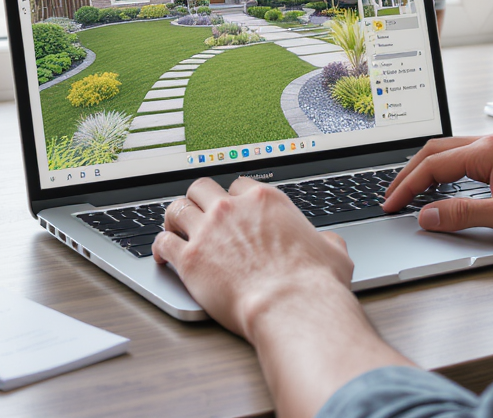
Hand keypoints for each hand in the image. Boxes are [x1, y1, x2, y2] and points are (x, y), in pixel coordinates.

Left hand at [153, 176, 353, 338]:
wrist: (291, 306)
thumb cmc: (313, 283)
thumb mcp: (333, 252)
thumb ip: (326, 241)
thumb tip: (329, 243)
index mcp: (265, 201)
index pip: (238, 186)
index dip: (232, 199)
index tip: (230, 209)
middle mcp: (232, 209)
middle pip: (202, 188)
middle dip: (198, 200)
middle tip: (197, 213)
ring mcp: (208, 231)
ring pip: (177, 209)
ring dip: (173, 218)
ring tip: (173, 227)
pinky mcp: (189, 258)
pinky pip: (163, 242)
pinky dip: (159, 247)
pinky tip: (161, 255)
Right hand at [382, 133, 492, 237]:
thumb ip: (462, 214)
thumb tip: (427, 215)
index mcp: (488, 151)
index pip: (433, 165)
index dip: (407, 186)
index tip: (391, 203)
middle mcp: (492, 142)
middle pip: (436, 152)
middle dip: (409, 174)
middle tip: (391, 196)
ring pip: (450, 151)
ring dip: (426, 170)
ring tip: (410, 190)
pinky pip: (465, 156)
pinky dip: (445, 170)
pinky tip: (443, 184)